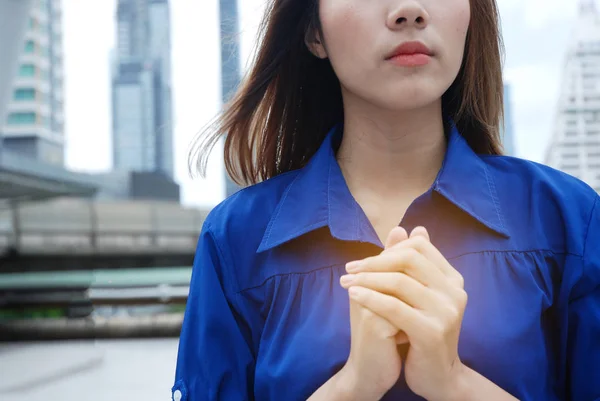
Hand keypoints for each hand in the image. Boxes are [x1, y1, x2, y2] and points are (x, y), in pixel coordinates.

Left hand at [340, 227, 467, 400]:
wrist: (437, 377)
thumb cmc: (421, 333)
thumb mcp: (417, 296)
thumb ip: (412, 264)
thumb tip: (408, 228)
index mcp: (452, 279)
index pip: (419, 247)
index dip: (388, 249)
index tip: (362, 261)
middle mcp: (454, 292)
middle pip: (409, 259)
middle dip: (374, 261)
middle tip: (349, 269)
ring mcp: (446, 312)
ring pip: (399, 282)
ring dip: (366, 279)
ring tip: (346, 282)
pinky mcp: (432, 332)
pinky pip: (394, 307)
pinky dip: (370, 297)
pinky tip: (353, 295)